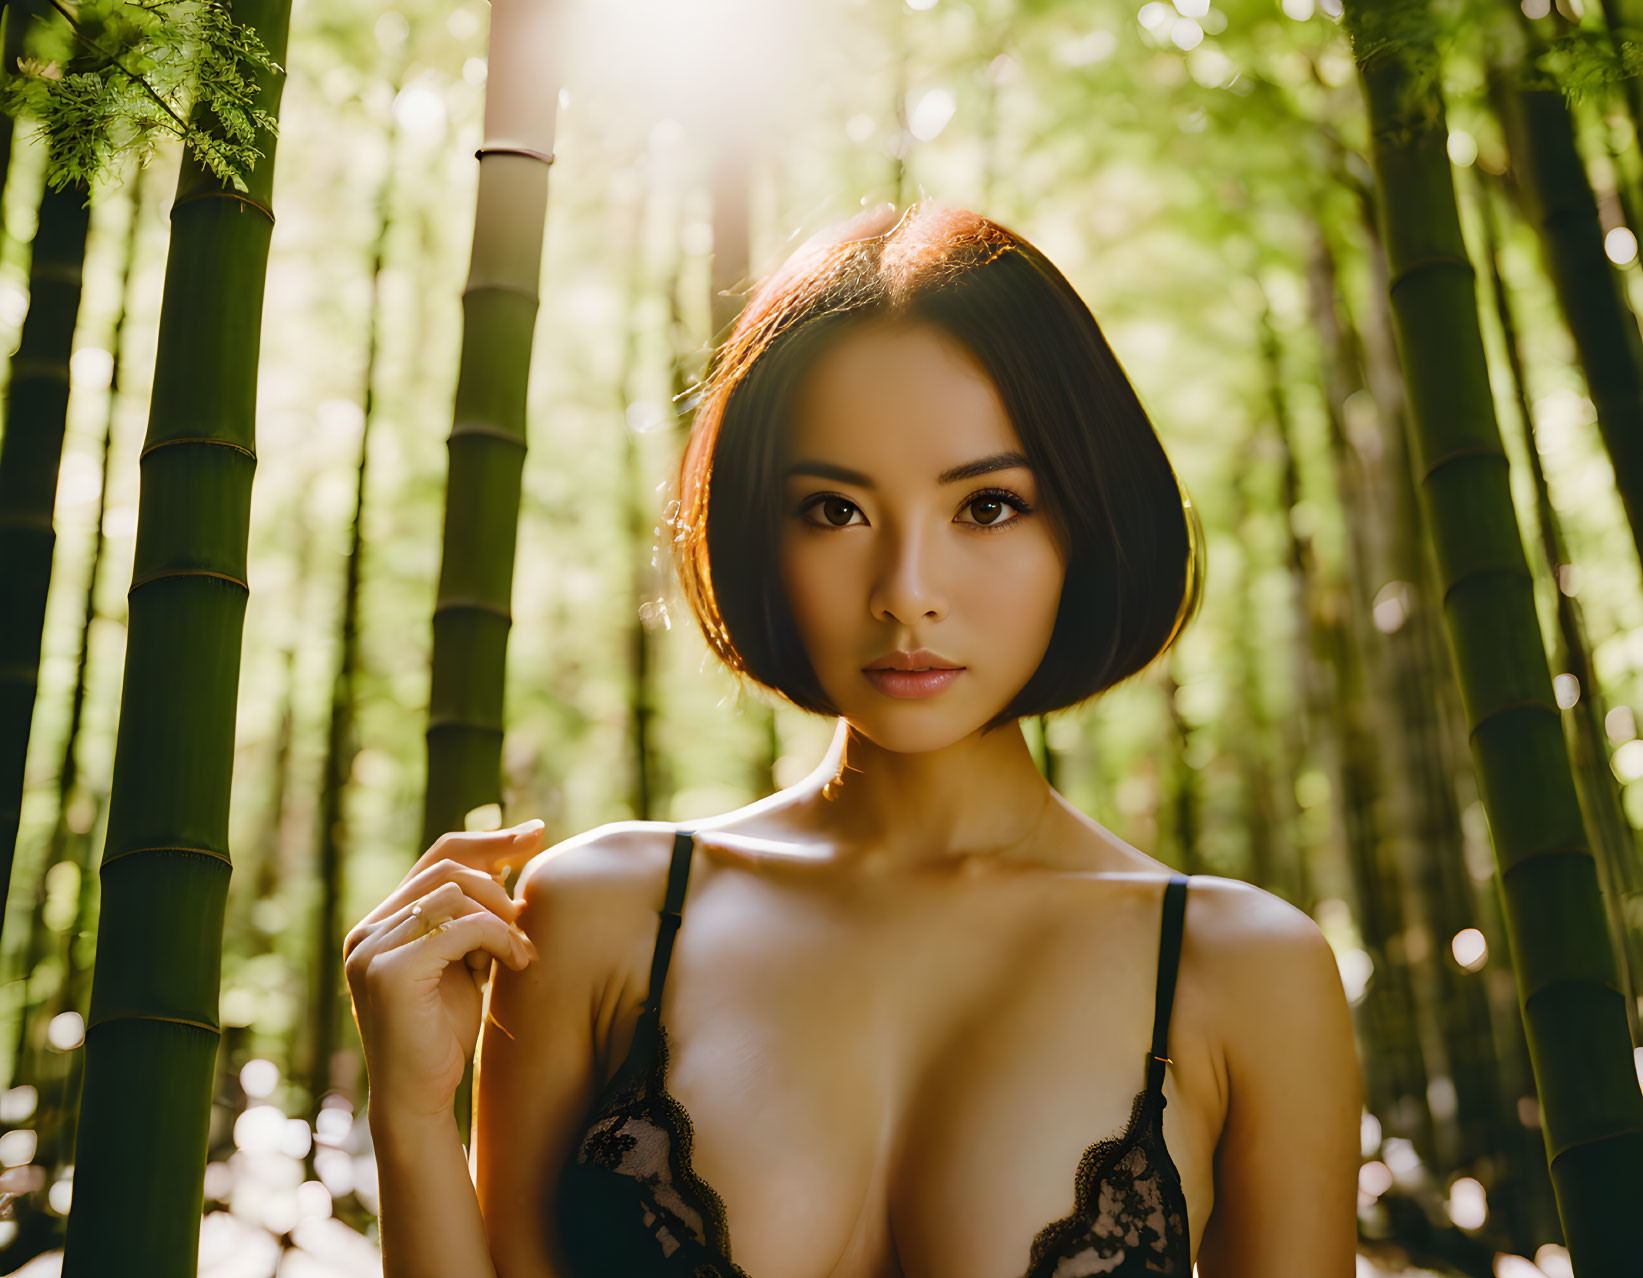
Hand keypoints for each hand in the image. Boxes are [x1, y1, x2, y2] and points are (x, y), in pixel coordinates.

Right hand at [343, 820, 545, 1120]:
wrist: (420, 1098)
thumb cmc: (443, 1035)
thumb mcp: (462, 963)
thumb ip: (471, 919)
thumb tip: (509, 860)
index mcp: (381, 923)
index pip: (436, 858)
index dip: (488, 841)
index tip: (537, 832)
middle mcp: (367, 930)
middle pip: (447, 869)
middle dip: (500, 882)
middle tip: (528, 918)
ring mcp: (371, 949)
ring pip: (454, 893)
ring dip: (501, 917)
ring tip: (521, 952)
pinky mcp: (389, 971)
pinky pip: (460, 927)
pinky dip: (498, 938)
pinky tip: (516, 963)